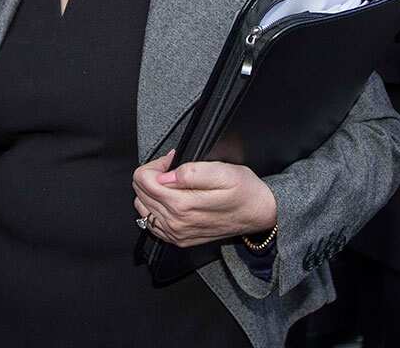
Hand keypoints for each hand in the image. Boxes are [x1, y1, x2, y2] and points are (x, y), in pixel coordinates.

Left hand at [132, 150, 276, 247]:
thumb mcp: (223, 171)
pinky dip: (154, 208)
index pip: (143, 179)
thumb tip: (165, 175)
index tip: (171, 161)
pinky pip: (151, 223)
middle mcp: (175, 222)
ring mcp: (176, 233)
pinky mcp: (179, 239)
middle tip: (172, 169)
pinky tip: (170, 199)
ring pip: (142, 207)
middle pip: (139, 192)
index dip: (155, 164)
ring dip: (152, 191)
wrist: (260, 214)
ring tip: (172, 183)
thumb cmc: (245, 191)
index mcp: (182, 205)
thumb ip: (191, 172)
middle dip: (152, 175)